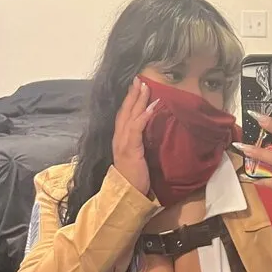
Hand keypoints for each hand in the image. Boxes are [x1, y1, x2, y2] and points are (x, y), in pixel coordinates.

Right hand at [112, 77, 157, 195]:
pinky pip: (137, 127)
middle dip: (132, 94)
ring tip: (145, 85)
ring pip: (130, 115)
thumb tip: (149, 133)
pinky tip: (153, 105)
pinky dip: (145, 115)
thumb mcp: (136, 156)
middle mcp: (118, 137)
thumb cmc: (135, 177)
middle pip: (125, 111)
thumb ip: (139, 144)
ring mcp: (123, 142)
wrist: (127, 193)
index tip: (135, 87)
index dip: (129, 100)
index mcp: (120, 139)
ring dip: (138, 99)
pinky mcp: (130, 148)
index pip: (123, 115)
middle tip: (139, 79)